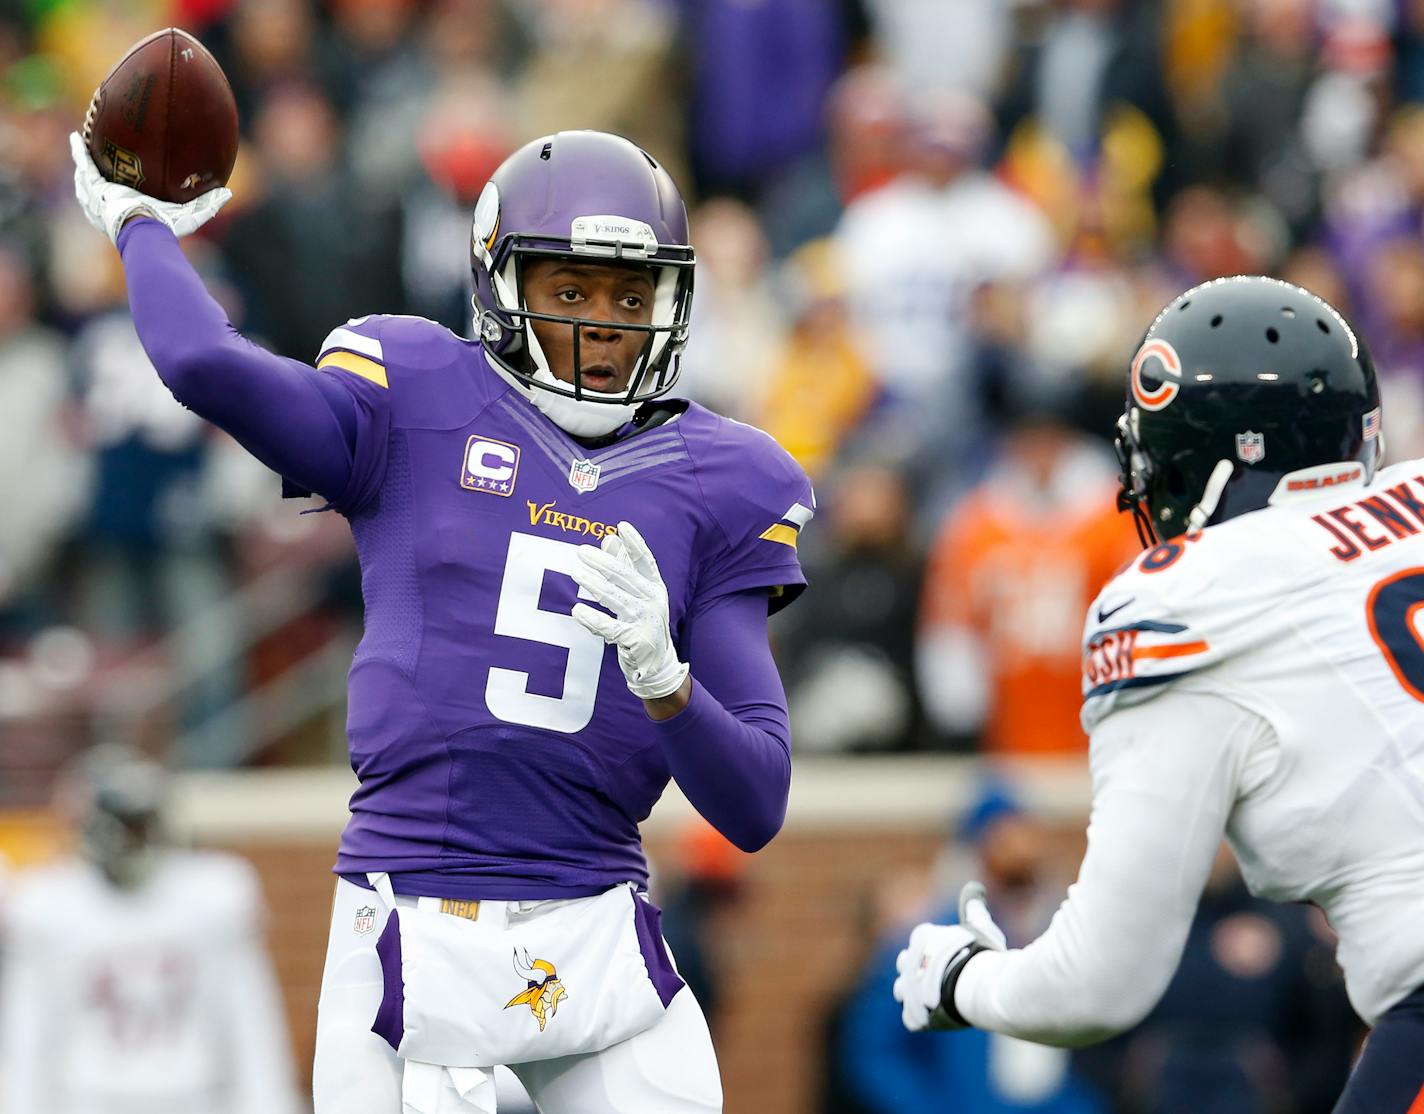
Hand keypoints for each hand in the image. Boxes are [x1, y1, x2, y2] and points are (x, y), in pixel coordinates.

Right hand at [70, 132, 230, 243]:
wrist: (143, 229)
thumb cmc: (165, 228)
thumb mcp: (192, 216)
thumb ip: (209, 204)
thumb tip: (228, 193)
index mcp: (131, 212)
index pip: (126, 200)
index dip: (124, 191)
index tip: (127, 181)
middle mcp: (111, 206)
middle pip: (101, 189)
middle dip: (97, 178)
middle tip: (99, 163)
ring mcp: (98, 196)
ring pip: (87, 177)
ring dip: (84, 163)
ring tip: (81, 146)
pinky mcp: (92, 186)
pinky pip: (84, 164)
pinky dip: (78, 151)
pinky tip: (76, 136)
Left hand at [570, 521, 688, 700]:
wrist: (656, 665)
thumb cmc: (641, 623)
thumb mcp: (637, 594)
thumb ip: (623, 567)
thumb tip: (609, 538)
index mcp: (655, 587)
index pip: (646, 561)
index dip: (635, 544)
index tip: (621, 526)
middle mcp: (653, 602)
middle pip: (626, 577)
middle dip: (604, 562)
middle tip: (581, 551)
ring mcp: (645, 621)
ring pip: (616, 599)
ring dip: (594, 585)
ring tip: (576, 573)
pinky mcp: (635, 640)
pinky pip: (609, 627)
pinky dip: (592, 619)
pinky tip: (577, 610)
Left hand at [893, 881, 1006, 1031]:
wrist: (980, 987)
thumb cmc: (982, 956)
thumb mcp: (981, 928)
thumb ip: (974, 909)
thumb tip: (974, 887)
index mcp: (922, 937)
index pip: (920, 942)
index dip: (935, 951)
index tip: (952, 959)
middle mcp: (908, 961)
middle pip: (905, 965)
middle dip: (918, 971)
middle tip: (943, 980)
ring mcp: (908, 989)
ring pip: (902, 991)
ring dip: (915, 996)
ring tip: (937, 1001)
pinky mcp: (913, 1014)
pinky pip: (911, 1019)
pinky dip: (922, 1019)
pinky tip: (938, 1018)